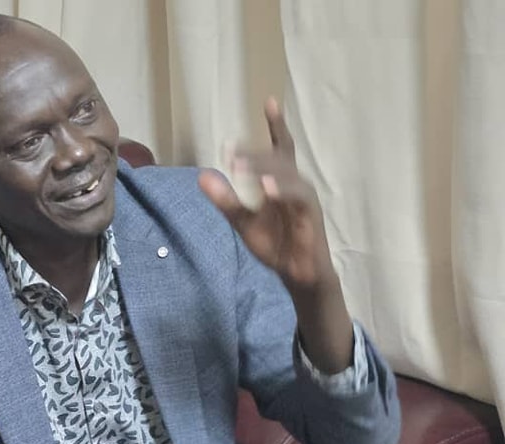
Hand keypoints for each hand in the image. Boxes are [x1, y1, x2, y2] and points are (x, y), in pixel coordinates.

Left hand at [198, 97, 335, 294]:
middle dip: (256, 152)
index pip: (280, 148)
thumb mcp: (242, 220)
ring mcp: (304, 198)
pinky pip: (298, 197)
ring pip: (286, 174)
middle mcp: (295, 184)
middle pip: (278, 158)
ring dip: (264, 168)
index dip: (276, 125)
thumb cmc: (275, 244)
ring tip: (240, 167)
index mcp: (280, 182)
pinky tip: (267, 189)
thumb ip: (224, 199)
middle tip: (231, 151)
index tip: (269, 101)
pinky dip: (283, 191)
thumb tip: (201, 175)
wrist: (295, 274)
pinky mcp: (310, 215)